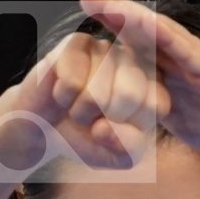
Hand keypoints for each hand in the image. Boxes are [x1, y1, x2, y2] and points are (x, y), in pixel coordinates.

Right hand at [0, 19, 168, 171]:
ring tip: (75, 106)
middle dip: (101, 120)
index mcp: (153, 84)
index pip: (156, 106)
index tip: (115, 127)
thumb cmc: (84, 137)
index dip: (128, 128)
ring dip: (79, 112)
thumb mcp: (114, 156)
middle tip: (91, 118)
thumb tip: (105, 128)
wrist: (43, 127)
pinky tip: (61, 92)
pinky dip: (63, 98)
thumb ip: (126, 151)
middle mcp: (133, 61)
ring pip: (97, 93)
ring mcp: (106, 48)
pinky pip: (72, 82)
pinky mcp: (77, 42)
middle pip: (129, 96)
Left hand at [77, 0, 199, 164]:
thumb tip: (122, 114)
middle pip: (142, 28)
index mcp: (169, 69)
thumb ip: (150, 108)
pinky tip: (138, 21)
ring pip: (158, 30)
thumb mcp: (173, 119)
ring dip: (130, 15)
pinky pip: (180, 46)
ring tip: (104, 1)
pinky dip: (158, 32)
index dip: (110, 30)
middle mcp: (180, 56)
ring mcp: (194, 57)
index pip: (135, 44)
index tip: (82, 21)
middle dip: (114, 11)